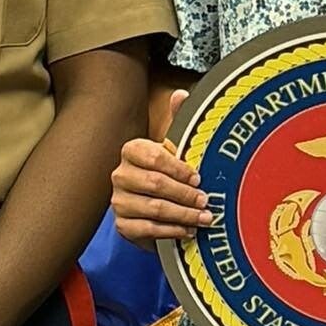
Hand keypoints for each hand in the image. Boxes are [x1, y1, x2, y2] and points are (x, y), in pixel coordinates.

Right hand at [110, 90, 211, 249]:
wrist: (151, 208)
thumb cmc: (166, 174)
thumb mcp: (174, 148)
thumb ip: (179, 121)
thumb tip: (181, 94)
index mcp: (132, 151)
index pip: (154, 157)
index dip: (178, 168)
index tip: (198, 178)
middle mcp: (120, 175)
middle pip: (155, 184)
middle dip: (185, 195)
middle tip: (206, 201)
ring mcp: (119, 202)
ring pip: (154, 209)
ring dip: (183, 215)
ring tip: (204, 218)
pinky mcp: (123, 226)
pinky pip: (148, 230)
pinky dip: (172, 231)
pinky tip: (188, 231)